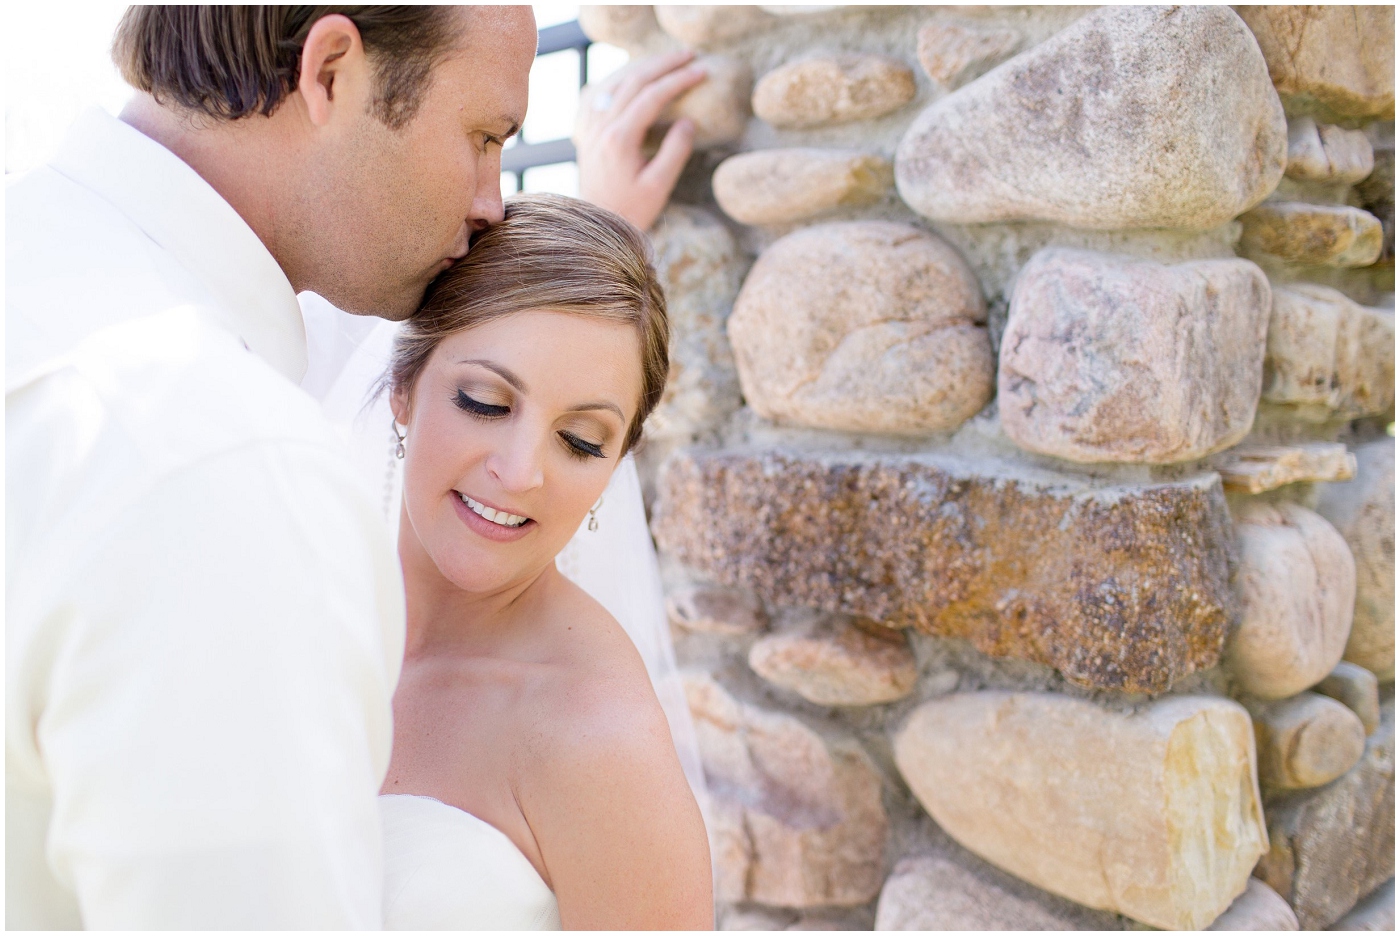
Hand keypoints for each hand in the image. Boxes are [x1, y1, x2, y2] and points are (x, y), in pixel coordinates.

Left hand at [575, 50, 707, 231]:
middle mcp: (601, 127)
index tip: (701, 71)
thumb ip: (674, 152)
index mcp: (620, 139)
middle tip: (689, 54)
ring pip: (616, 82)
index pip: (652, 96)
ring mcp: (591, 128)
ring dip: (642, 67)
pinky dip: (619, 79)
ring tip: (667, 60)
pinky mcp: (587, 132)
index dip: (679, 80)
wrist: (595, 226)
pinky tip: (631, 75)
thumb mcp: (659, 186)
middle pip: (633, 81)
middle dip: (663, 64)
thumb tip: (688, 121)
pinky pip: (601, 93)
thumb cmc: (631, 211)